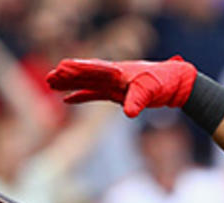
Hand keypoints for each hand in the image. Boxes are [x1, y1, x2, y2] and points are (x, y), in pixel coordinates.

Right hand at [45, 57, 196, 117]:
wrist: (175, 84)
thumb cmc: (163, 82)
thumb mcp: (150, 90)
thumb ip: (137, 100)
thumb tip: (128, 112)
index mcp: (117, 71)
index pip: (93, 70)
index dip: (78, 70)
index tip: (61, 69)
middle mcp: (112, 75)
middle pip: (85, 75)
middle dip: (67, 76)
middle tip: (49, 78)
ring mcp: (113, 84)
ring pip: (86, 83)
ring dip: (70, 85)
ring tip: (51, 85)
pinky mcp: (116, 93)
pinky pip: (94, 94)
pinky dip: (81, 96)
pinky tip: (67, 100)